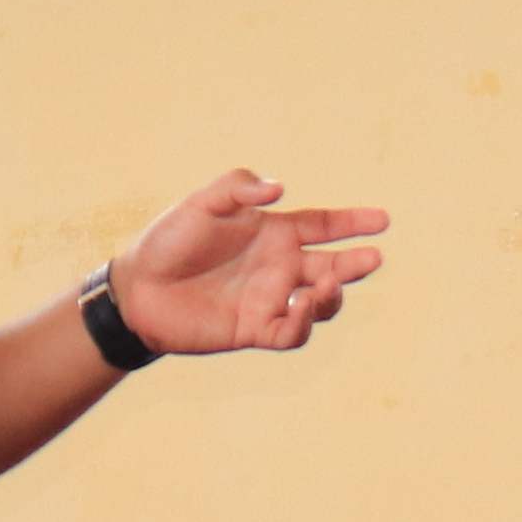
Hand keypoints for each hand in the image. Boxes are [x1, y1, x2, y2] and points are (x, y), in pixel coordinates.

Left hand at [105, 169, 387, 355]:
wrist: (138, 289)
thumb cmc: (168, 240)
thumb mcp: (200, 203)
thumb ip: (238, 189)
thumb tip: (281, 190)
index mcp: (272, 233)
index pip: (323, 225)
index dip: (353, 223)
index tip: (383, 220)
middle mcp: (278, 267)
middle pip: (332, 267)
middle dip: (356, 264)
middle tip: (373, 258)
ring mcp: (270, 299)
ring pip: (320, 303)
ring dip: (331, 296)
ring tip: (325, 286)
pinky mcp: (255, 329)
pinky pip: (291, 332)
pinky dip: (303, 323)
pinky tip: (298, 306)